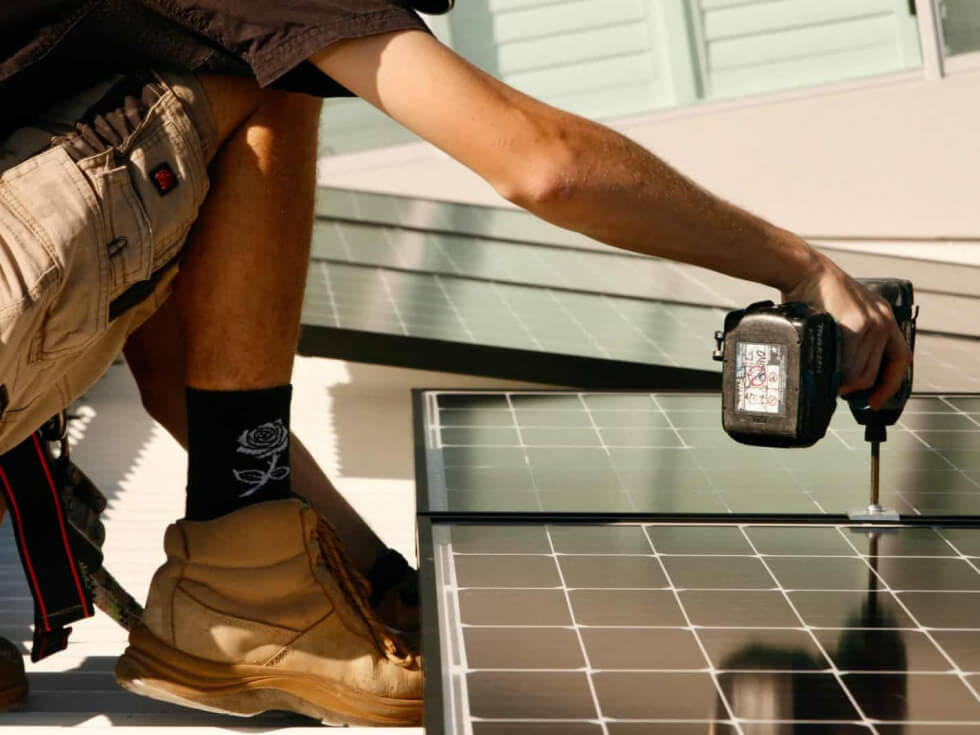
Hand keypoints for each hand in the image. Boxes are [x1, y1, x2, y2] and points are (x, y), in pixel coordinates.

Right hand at [783, 252, 911, 409]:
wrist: (805, 271)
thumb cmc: (814, 291)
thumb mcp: (843, 312)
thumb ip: (848, 337)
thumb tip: (838, 369)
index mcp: (882, 318)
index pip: (899, 359)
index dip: (889, 384)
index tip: (876, 400)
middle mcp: (883, 321)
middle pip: (877, 372)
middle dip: (858, 389)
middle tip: (841, 393)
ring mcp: (872, 323)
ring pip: (863, 373)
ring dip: (844, 384)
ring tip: (829, 382)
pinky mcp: (856, 325)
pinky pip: (849, 364)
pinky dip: (837, 375)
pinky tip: (826, 373)